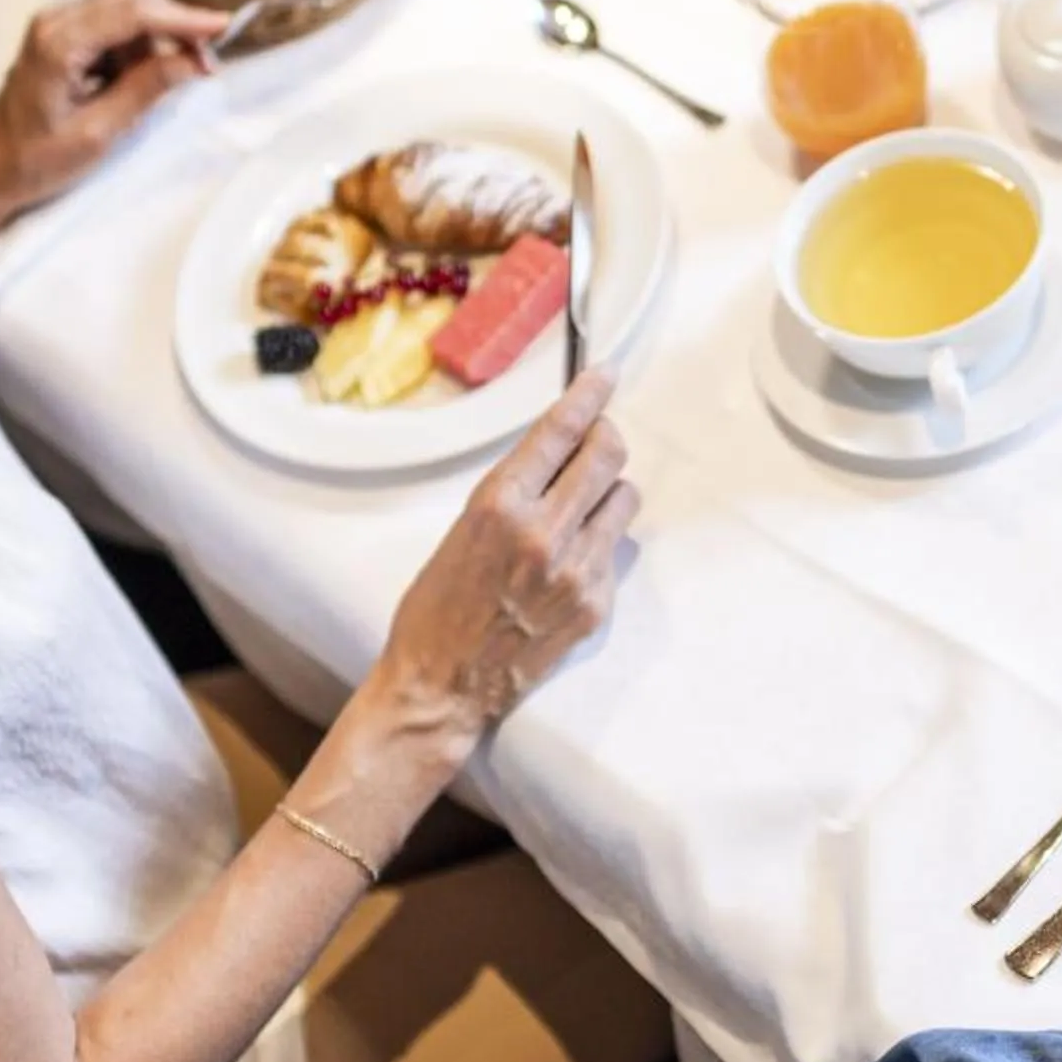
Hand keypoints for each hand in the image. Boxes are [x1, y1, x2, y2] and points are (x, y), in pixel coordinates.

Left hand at [0, 0, 229, 214]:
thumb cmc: (37, 161)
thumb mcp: (99, 133)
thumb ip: (145, 90)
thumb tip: (193, 61)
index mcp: (59, 43)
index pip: (135, 14)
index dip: (184, 19)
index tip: (225, 27)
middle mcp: (55, 21)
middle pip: (133, 2)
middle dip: (175, 28)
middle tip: (204, 68)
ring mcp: (56, 25)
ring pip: (127, 13)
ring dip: (157, 43)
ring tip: (168, 85)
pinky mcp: (61, 36)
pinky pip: (113, 28)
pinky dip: (136, 50)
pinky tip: (138, 82)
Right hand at [369, 370, 638, 751]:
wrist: (442, 685)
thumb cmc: (437, 607)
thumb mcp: (461, 529)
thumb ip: (514, 491)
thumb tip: (558, 454)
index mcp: (499, 504)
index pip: (560, 430)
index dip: (590, 395)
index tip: (605, 376)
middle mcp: (543, 532)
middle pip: (607, 454)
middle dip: (605, 437)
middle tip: (597, 439)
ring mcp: (576, 570)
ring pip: (624, 497)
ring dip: (607, 493)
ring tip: (579, 511)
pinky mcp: (594, 604)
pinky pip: (616, 549)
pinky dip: (600, 544)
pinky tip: (569, 563)